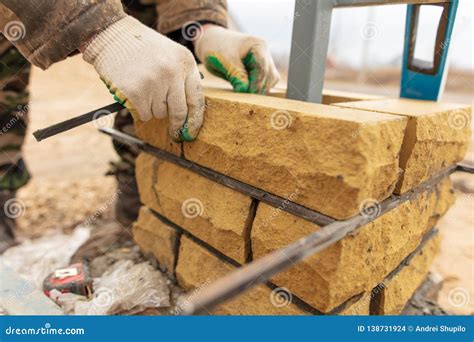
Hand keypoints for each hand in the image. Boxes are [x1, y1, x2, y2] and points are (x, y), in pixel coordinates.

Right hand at [82, 16, 203, 141]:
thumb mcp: (171, 55)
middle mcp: (173, 72)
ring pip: (160, 113)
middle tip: (175, 133)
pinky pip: (145, 114)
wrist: (112, 35)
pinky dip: (140, 110)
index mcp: (185, 62)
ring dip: (153, 109)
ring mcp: (155, 82)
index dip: (195, 120)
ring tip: (144, 89)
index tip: (192, 132)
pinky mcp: (137, 92)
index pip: (197, 99)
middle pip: (180, 112)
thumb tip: (190, 115)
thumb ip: (183, 79)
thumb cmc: (142, 49)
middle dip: (177, 125)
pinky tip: (134, 93)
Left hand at [194, 24, 279, 93]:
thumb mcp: (224, 61)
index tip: (246, 94)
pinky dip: (257, 89)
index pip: (262, 68)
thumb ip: (235, 75)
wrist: (213, 44)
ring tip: (243, 95)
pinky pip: (266, 83)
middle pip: (269, 76)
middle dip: (257, 88)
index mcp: (258, 46)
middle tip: (243, 99)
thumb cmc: (217, 49)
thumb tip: (244, 90)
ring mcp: (265, 62)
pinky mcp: (262, 71)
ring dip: (258, 90)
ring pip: (270, 81)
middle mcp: (265, 53)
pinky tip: (246, 92)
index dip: (255, 83)